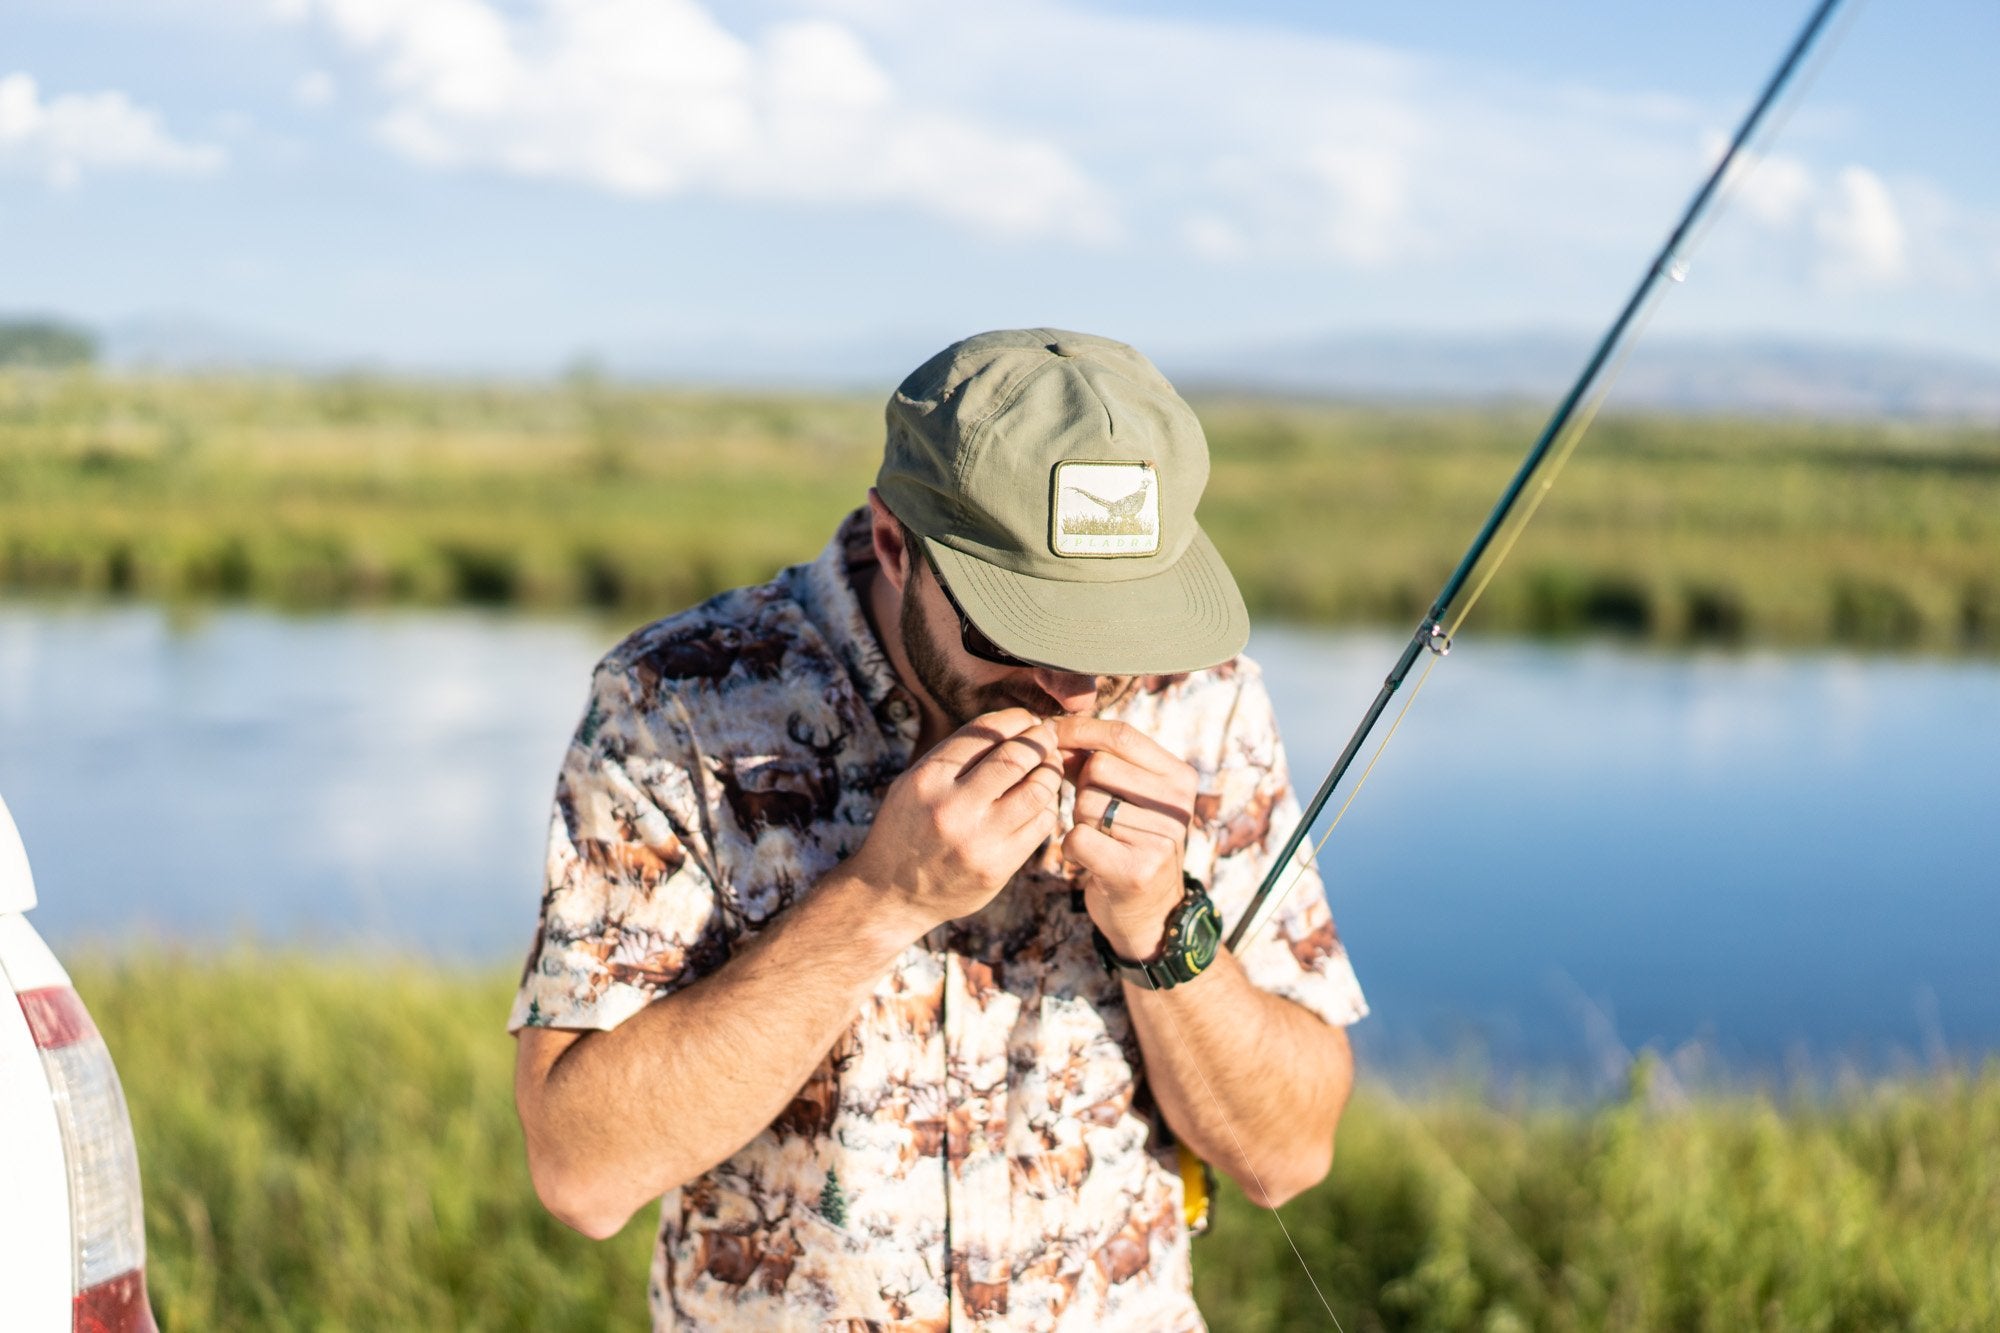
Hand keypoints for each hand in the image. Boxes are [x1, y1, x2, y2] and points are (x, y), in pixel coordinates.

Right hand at [842, 708, 1063, 936]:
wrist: (891, 895)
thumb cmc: (907, 829)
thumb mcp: (914, 783)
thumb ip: (955, 756)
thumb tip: (1013, 725)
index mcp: (928, 779)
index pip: (985, 733)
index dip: (1016, 720)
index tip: (1027, 720)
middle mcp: (952, 808)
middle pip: (1018, 757)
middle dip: (1041, 741)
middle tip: (1047, 739)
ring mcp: (977, 841)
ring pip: (1038, 790)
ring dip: (1051, 772)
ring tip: (1049, 768)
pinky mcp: (998, 868)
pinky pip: (1041, 825)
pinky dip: (1047, 806)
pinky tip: (1039, 802)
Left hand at [1054, 717, 1197, 961]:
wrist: (1150, 911)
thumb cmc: (1128, 841)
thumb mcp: (1124, 794)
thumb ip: (1092, 761)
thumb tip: (1052, 733)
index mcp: (1180, 778)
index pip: (1122, 735)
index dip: (1080, 730)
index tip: (1051, 733)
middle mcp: (1178, 806)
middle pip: (1098, 767)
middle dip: (1082, 787)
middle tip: (1096, 814)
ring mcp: (1160, 839)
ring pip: (1085, 803)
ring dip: (1079, 819)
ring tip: (1101, 838)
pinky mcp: (1135, 870)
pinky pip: (1077, 837)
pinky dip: (1072, 848)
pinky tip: (1090, 858)